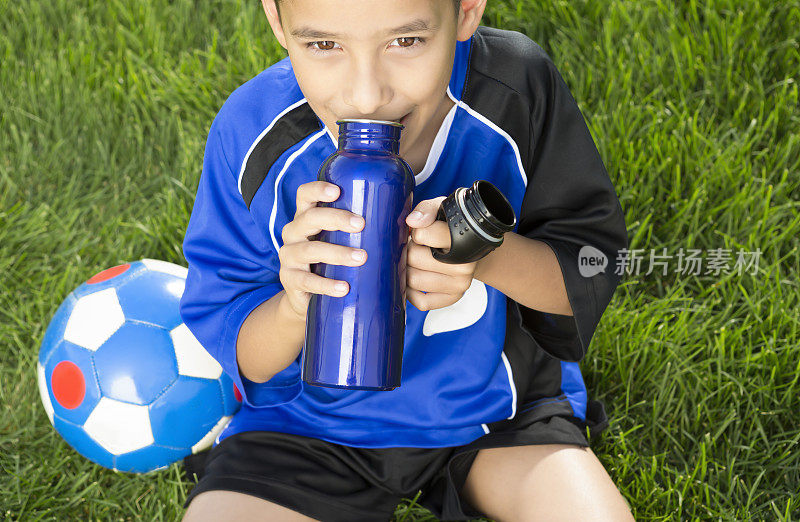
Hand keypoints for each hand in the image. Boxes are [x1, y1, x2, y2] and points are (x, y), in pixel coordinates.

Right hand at [278, 181, 366, 319]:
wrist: (308, 298)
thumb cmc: (332, 262)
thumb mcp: (342, 241)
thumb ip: (363, 230)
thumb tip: (409, 221)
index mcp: (306, 217)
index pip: (305, 195)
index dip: (318, 189)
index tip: (338, 190)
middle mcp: (293, 232)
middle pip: (309, 218)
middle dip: (336, 219)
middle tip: (361, 224)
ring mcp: (289, 256)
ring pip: (310, 250)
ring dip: (337, 253)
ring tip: (361, 258)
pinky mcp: (290, 280)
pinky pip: (307, 281)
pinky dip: (326, 285)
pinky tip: (344, 288)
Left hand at [404, 196, 479, 310]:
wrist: (474, 249)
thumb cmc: (452, 228)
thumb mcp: (443, 210)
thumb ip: (426, 209)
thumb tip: (412, 222)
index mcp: (462, 238)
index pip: (421, 235)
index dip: (416, 232)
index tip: (423, 231)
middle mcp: (464, 265)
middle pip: (412, 259)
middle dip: (409, 250)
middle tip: (419, 247)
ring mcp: (460, 284)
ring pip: (413, 281)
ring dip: (409, 269)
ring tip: (419, 260)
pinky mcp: (452, 298)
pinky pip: (421, 302)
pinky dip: (412, 292)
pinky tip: (419, 277)